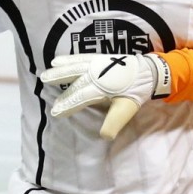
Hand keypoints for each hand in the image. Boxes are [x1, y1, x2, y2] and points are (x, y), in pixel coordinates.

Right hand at [39, 52, 170, 137]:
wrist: (148, 72)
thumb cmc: (135, 92)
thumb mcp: (127, 110)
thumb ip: (114, 123)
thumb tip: (104, 136)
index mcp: (102, 88)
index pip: (81, 98)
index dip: (68, 105)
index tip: (55, 112)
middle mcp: (97, 74)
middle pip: (75, 82)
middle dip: (61, 91)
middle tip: (47, 96)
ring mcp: (97, 64)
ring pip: (74, 67)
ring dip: (59, 72)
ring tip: (44, 76)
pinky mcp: (98, 57)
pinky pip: (80, 57)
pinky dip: (67, 59)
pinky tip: (57, 60)